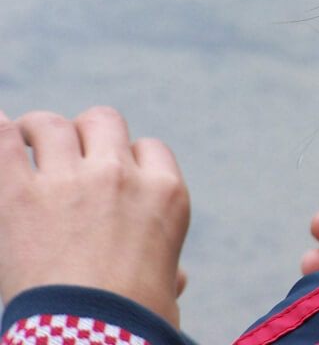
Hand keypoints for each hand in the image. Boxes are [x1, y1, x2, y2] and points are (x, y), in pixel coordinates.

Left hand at [0, 107, 189, 328]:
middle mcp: (121, 175)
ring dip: (37, 130)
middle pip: (103, 121)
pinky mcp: (20, 195)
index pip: (149, 147)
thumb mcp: (166, 289)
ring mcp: (71, 180)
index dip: (129, 156)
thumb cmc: (135, 322)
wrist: (93, 337)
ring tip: (23, 140)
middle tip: (66, 150)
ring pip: (52, 125)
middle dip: (85, 133)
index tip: (114, 171)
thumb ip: (169, 271)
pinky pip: (3, 141)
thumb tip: (177, 280)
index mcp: (164, 193)